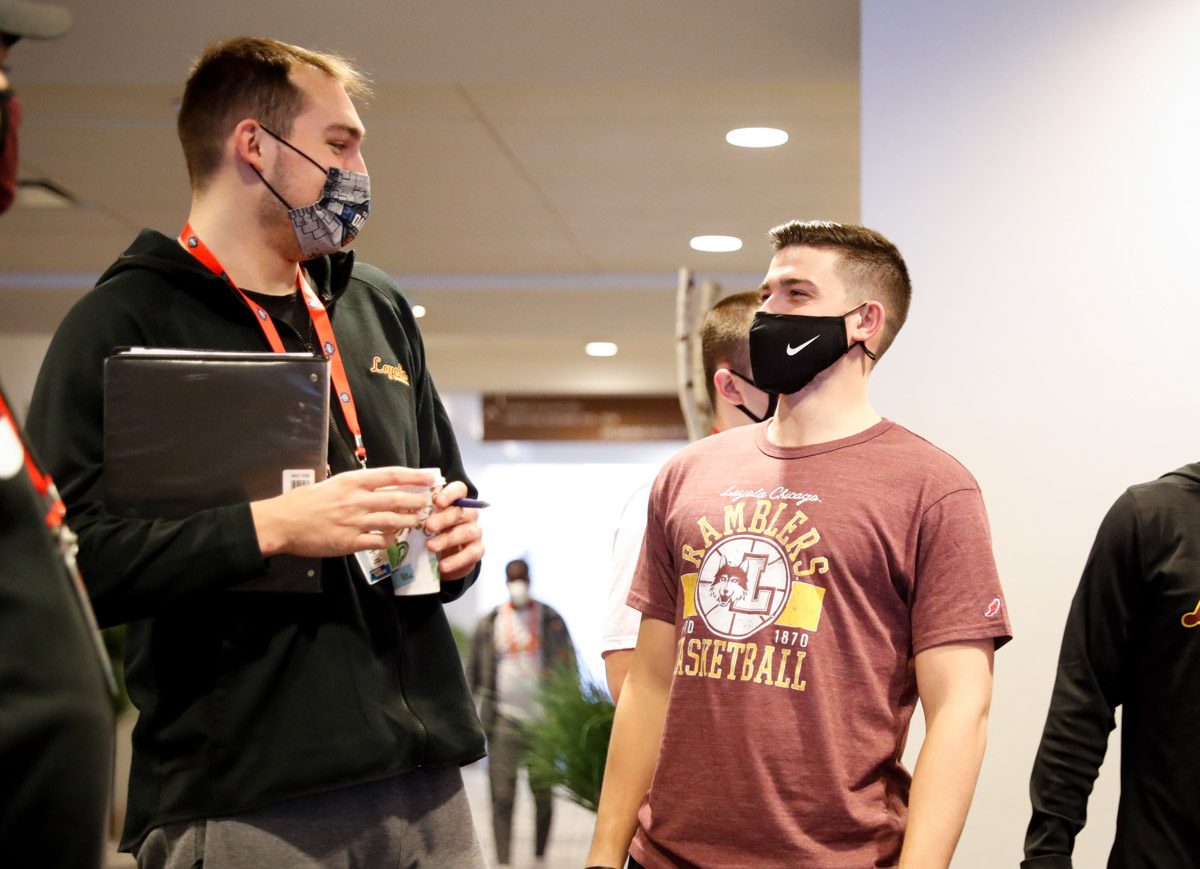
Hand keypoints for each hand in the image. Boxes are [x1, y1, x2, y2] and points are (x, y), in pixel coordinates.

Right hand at [251, 467, 437, 557]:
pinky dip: (390, 540)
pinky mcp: (349, 542)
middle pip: (397, 499)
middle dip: (416, 502)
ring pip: (392, 521)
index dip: (414, 476)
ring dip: (408, 522)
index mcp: (352, 481)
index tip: (431, 477)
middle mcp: (356, 499)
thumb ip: (356, 485)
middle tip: (427, 504)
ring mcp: (354, 521)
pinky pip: (378, 541)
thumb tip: (378, 485)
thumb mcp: (332, 484)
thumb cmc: (304, 501)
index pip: (391, 475)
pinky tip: (393, 539)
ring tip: (416, 522)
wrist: (282, 522)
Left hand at [422, 480, 483, 580]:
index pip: (460, 490)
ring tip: (431, 547)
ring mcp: (475, 532)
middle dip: (444, 518)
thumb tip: (402, 507)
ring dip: (448, 539)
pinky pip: (471, 553)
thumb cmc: (432, 534)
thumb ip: (420, 513)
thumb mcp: (425, 522)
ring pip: (466, 532)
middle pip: (461, 512)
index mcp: (456, 502)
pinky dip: (456, 560)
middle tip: (428, 526)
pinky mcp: (477, 551)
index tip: (437, 502)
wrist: (443, 560)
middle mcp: (469, 515)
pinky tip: (442, 566)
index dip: (450, 493)